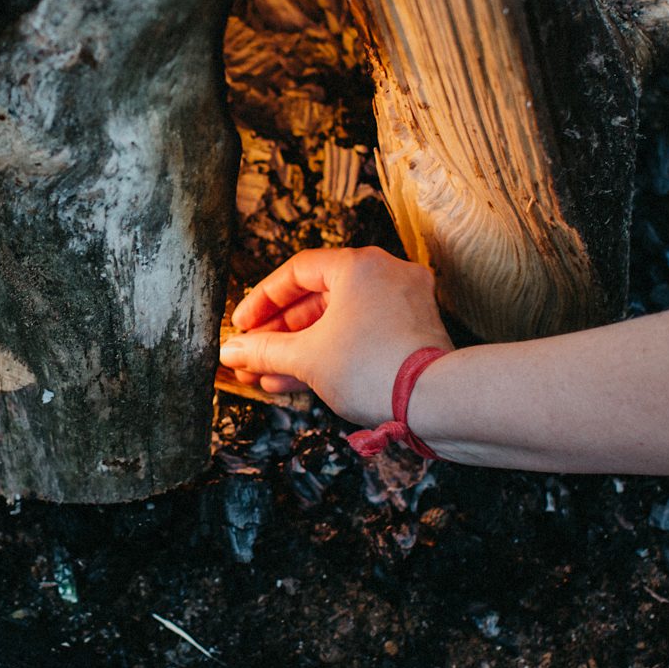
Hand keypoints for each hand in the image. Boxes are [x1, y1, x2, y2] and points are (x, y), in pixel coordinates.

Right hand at [220, 247, 452, 427]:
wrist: (436, 402)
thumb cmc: (373, 368)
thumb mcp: (306, 357)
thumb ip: (263, 350)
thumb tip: (232, 351)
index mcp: (359, 265)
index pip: (296, 272)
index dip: (261, 301)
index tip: (241, 327)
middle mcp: (384, 274)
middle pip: (316, 298)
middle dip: (278, 334)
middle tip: (250, 357)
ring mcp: (402, 303)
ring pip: (337, 321)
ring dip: (299, 348)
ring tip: (265, 376)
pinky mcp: (412, 333)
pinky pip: (360, 335)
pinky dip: (330, 353)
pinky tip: (295, 380)